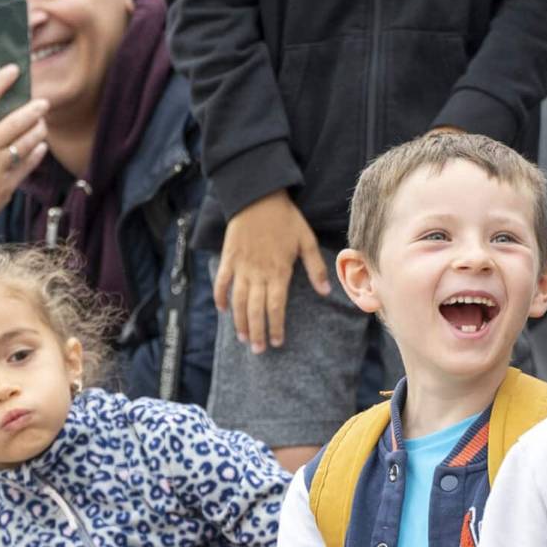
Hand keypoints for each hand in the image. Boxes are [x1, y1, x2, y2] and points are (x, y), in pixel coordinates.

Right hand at [0, 70, 50, 243]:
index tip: (12, 70)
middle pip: (13, 122)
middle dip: (32, 109)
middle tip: (43, 101)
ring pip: (26, 143)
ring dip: (38, 129)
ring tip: (42, 121)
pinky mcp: (6, 187)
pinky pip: (28, 164)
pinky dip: (37, 152)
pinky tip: (40, 143)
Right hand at [217, 189, 330, 352]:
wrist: (258, 196)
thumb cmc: (286, 218)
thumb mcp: (307, 240)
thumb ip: (315, 268)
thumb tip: (325, 292)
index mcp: (278, 271)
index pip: (276, 306)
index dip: (276, 326)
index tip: (277, 342)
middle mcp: (258, 273)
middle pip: (255, 309)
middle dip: (257, 331)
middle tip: (258, 350)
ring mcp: (241, 266)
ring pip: (237, 300)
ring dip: (240, 321)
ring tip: (243, 338)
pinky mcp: (229, 257)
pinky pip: (222, 281)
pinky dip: (220, 296)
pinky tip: (222, 310)